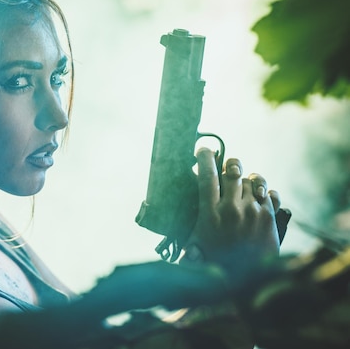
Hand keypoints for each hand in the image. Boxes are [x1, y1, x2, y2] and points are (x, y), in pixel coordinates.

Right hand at [185, 148, 280, 272]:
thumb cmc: (215, 265)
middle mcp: (232, 209)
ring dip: (247, 179)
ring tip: (244, 183)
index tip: (203, 150)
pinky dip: (266, 192)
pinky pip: (270, 193)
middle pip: (232, 171)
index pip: (206, 176)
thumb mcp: (192, 247)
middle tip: (227, 166)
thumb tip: (163, 224)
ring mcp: (253, 212)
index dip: (204, 157)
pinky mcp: (270, 218)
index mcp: (210, 214)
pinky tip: (260, 196)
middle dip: (230, 164)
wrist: (248, 284)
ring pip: (252, 180)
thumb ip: (182, 232)